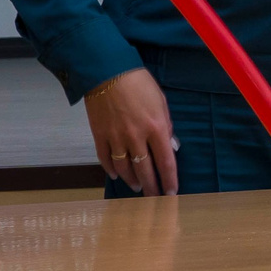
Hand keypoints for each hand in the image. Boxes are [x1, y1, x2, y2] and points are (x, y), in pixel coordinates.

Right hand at [86, 67, 178, 195]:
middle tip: (155, 199)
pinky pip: (105, 158)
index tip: (172, 192)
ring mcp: (116, 138)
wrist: (107, 71)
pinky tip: (116, 175)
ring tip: (137, 188)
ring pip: (125, 168)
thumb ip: (166, 125)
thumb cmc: (138, 83)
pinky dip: (111, 169)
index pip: (166, 161)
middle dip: (152, 187)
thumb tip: (170, 145)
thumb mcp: (161, 101)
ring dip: (132, 180)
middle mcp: (136, 137)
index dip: (169, 179)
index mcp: (156, 128)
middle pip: (145, 170)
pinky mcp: (99, 135)